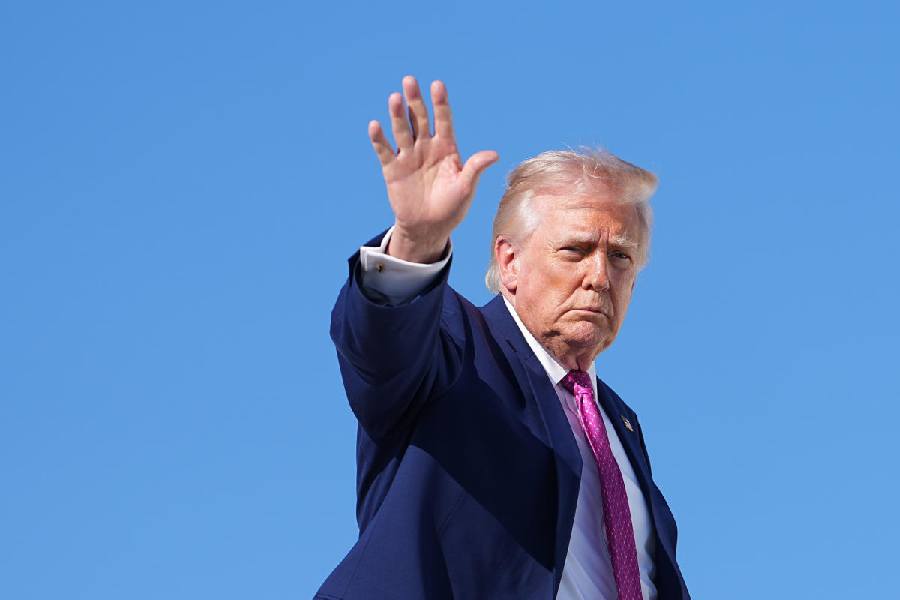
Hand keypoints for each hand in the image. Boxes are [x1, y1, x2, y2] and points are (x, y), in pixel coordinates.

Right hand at [368, 76, 498, 262]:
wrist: (428, 228)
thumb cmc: (451, 208)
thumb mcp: (466, 189)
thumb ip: (475, 169)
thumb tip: (494, 154)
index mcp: (446, 148)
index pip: (443, 120)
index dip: (440, 103)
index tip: (437, 85)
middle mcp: (426, 147)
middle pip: (420, 118)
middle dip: (415, 101)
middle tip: (410, 80)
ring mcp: (408, 156)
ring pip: (402, 130)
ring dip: (397, 115)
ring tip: (394, 98)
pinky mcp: (392, 169)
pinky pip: (384, 150)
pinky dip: (379, 138)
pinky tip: (375, 125)